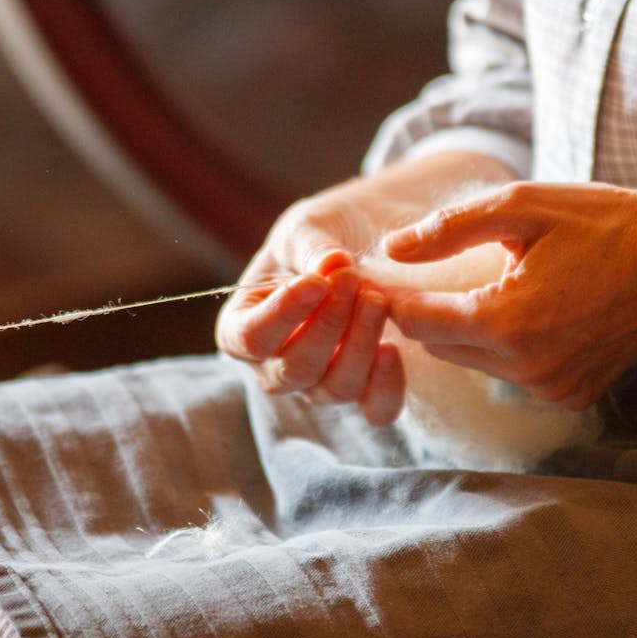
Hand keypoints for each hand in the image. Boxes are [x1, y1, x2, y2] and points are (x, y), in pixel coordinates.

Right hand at [215, 151, 517, 424]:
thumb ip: (310, 248)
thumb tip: (328, 267)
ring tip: (378, 300)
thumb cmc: (319, 237)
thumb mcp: (306, 227)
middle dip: (327, 325)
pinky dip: (386, 386)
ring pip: (335, 389)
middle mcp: (276, 367)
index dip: (280, 316)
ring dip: (359, 345)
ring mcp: (320, 385)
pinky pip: (376, 410)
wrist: (364, 241)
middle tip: (353, 280)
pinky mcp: (366, 392)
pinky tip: (394, 348)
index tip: (315, 282)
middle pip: (294, 370)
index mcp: (243, 328)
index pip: (248, 340)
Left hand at [383, 181, 636, 409]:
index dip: (395, 298)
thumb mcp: (520, 206)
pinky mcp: (572, 397)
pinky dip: (508, 348)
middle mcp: (525, 368)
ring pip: (475, 362)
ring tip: (494, 288)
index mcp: (506, 322)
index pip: (417, 322)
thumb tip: (391, 250)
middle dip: (431, 313)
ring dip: (470, 330)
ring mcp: (551, 388)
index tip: (384, 277)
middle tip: (435, 276)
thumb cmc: (600, 222)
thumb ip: (448, 230)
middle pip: (441, 346)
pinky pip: (514, 374)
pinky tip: (534, 314)